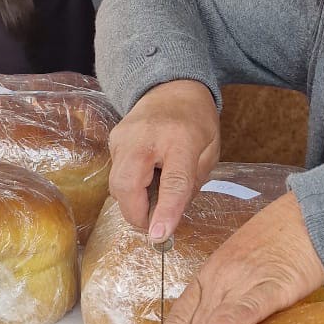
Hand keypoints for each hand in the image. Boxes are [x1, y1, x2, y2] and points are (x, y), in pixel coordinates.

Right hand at [107, 79, 219, 241]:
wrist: (172, 87)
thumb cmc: (196, 121)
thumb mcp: (210, 151)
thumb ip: (192, 184)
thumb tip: (169, 218)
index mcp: (181, 139)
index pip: (173, 181)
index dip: (165, 211)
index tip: (159, 237)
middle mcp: (146, 136)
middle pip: (128, 186)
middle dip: (137, 214)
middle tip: (155, 222)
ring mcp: (124, 137)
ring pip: (117, 185)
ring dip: (133, 201)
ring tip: (155, 190)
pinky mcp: (113, 141)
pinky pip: (116, 175)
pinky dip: (130, 186)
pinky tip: (146, 174)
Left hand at [142, 193, 323, 323]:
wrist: (311, 215)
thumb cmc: (280, 244)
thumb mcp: (243, 271)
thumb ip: (227, 302)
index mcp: (210, 279)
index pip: (179, 320)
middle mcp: (219, 282)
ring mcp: (244, 282)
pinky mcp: (275, 283)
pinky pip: (250, 305)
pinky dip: (230, 321)